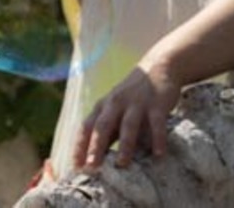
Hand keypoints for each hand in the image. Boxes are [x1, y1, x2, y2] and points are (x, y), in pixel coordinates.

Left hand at [73, 56, 181, 170]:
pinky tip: (158, 154)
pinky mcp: (156, 103)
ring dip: (124, 144)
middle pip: (103, 126)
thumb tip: (95, 158)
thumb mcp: (115, 109)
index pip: (87, 127)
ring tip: (122, 163)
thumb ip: (107, 130)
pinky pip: (156, 123)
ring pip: (128, 124)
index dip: (80, 146)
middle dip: (96, 146)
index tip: (75, 166)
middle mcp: (116, 103)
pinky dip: (157, 138)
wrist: (158, 66)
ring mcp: (136, 102)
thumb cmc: (132, 96)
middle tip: (91, 165)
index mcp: (103, 106)